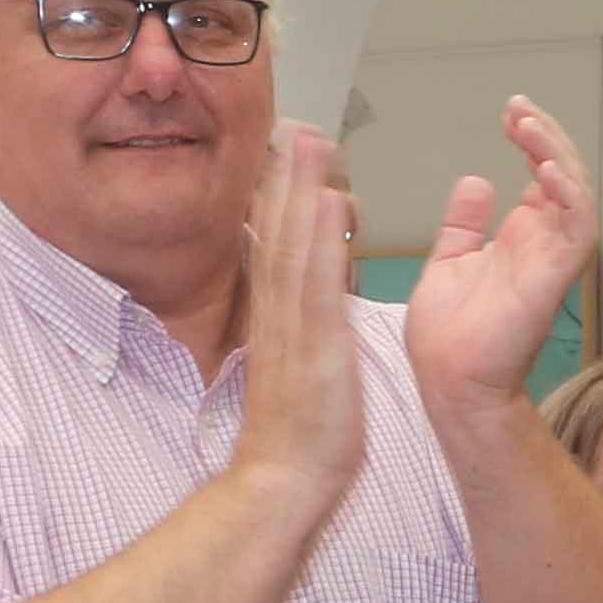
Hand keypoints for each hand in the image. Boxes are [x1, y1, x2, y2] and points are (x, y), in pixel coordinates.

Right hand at [233, 123, 368, 509]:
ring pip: (292, 246)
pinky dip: (321, 241)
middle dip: (284, 177)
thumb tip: (293, 303)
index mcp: (277, 319)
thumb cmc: (296, 436)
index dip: (277, 197)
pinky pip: (317, 284)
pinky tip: (328, 203)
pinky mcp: (315, 345)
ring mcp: (294, 327)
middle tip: (291, 121)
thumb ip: (293, 333)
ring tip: (308, 139)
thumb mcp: (294, 371)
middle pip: (276, 233)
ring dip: (300, 191)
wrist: (283, 480)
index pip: (273, 245)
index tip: (283, 152)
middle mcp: (279, 314)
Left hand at [402, 97, 598, 420]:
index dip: (533, 140)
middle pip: (566, 176)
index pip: (544, 177)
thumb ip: (464, 224)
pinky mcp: (552, 277)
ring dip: (558, 155)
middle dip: (546, 136)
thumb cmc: (449, 337)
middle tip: (519, 109)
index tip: (510, 113)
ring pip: (578, 194)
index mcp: (521, 240)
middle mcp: (543, 245)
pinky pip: (578, 229)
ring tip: (529, 126)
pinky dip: (569, 194)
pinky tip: (545, 167)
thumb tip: (475, 182)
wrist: (449, 380)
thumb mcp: (448, 261)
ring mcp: (552, 260)